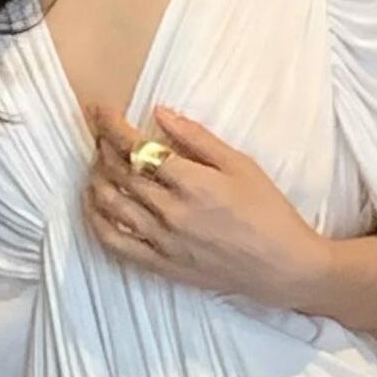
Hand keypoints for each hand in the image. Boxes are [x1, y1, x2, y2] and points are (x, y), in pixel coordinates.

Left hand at [82, 104, 326, 312]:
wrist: (283, 267)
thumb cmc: (269, 212)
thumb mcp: (240, 164)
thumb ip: (197, 138)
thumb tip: (159, 113)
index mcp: (193, 183)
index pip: (137, 147)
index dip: (111, 125)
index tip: (99, 109)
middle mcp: (172, 213)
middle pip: (120, 173)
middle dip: (102, 147)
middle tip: (99, 132)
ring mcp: (164, 242)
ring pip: (112, 205)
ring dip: (96, 179)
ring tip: (96, 163)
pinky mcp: (162, 266)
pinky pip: (116, 244)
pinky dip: (96, 221)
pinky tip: (93, 204)